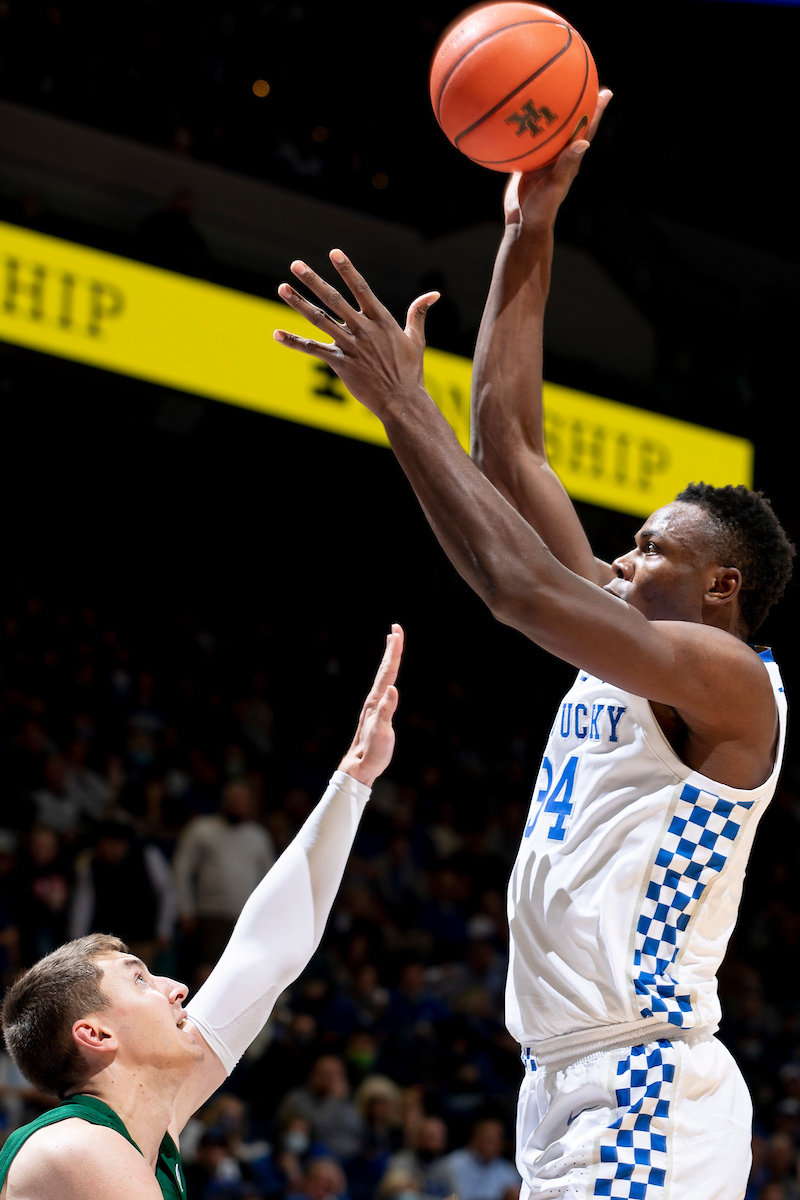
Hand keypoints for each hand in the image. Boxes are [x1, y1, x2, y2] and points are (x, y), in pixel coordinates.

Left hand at [274, 251, 437, 420]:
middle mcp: (364, 330)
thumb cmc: (409, 372)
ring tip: (281, 287)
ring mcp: (351, 347)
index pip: (361, 288)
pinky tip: (276, 334)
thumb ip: (418, 313)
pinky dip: (294, 342)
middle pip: (334, 299)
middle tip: (296, 264)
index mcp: (382, 321)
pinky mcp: (341, 364)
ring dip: (299, 303)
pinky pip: (313, 350)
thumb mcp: (416, 340)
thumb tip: (434, 293)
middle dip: (313, 280)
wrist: (402, 402)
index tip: (334, 252)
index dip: (347, 270)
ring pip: (320, 320)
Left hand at [338, 624, 402, 786]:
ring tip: (392, 645)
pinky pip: (386, 687)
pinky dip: (389, 676)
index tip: (396, 631)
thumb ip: (386, 711)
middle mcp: (375, 699)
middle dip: (392, 648)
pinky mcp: (379, 714)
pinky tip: (390, 678)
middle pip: (386, 669)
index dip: (394, 651)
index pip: (388, 670)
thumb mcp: (381, 732)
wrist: (359, 767)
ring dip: (390, 659)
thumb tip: (393, 689)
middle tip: (396, 629)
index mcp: (377, 700)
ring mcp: (376, 706)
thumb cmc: (372, 752)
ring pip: (385, 676)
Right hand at [503, 87, 612, 231]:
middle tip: (586, 82)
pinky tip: (518, 115)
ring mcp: (543, 158)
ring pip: (550, 130)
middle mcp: (558, 155)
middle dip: (580, 103)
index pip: (586, 129)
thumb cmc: (542, 207)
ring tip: (554, 91)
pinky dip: (526, 127)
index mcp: (569, 158)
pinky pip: (528, 140)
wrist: (522, 222)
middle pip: (571, 123)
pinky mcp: (528, 163)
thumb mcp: (555, 185)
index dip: (597, 111)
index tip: (606, 92)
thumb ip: (567, 164)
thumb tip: (584, 142)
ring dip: (553, 112)